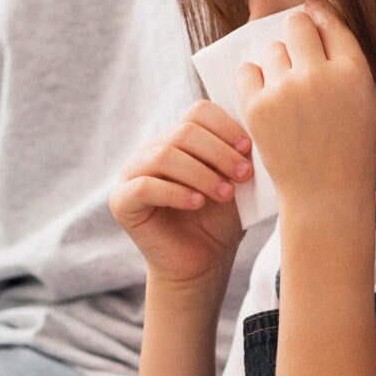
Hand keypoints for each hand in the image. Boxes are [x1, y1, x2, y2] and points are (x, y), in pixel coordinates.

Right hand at [108, 99, 252, 290]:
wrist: (203, 263)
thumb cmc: (220, 221)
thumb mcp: (235, 184)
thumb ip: (238, 158)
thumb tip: (253, 136)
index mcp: (179, 139)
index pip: (198, 112)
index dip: (224, 126)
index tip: (248, 148)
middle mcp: (152, 150)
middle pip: (183, 131)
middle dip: (218, 152)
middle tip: (243, 175)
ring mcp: (132, 174)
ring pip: (164, 155)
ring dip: (201, 173)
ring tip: (225, 193)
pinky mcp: (122, 201)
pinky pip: (145, 186)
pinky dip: (176, 192)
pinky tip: (197, 203)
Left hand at [236, 7, 375, 222]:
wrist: (325, 194)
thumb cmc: (353, 149)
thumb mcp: (372, 103)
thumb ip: (354, 63)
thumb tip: (327, 21)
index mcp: (355, 72)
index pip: (332, 22)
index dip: (321, 15)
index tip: (314, 11)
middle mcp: (320, 75)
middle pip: (298, 24)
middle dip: (298, 32)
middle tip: (299, 47)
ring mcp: (286, 90)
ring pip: (273, 48)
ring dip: (279, 61)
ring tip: (289, 88)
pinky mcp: (258, 106)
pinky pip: (248, 71)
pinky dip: (255, 79)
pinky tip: (268, 94)